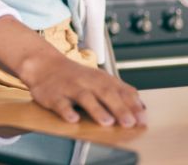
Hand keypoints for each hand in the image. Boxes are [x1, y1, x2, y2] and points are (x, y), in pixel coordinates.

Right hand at [21, 53, 147, 126]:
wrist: (44, 64)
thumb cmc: (76, 76)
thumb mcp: (100, 79)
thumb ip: (120, 92)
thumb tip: (143, 108)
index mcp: (101, 79)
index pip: (121, 90)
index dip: (132, 105)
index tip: (142, 120)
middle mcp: (88, 82)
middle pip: (105, 93)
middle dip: (119, 108)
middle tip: (129, 123)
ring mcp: (70, 88)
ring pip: (84, 97)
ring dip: (96, 109)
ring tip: (107, 122)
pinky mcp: (53, 96)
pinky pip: (60, 104)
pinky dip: (66, 111)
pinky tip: (73, 119)